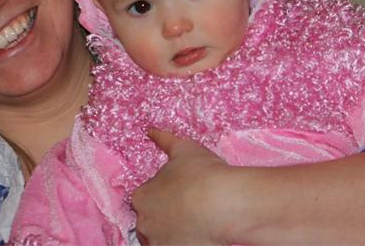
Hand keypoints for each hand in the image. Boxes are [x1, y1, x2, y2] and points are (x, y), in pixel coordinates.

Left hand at [132, 130, 231, 245]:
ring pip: (161, 238)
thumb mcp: (184, 149)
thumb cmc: (202, 173)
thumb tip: (151, 130)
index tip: (181, 192)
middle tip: (190, 208)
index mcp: (142, 196)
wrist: (223, 204)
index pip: (145, 197)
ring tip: (197, 223)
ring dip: (174, 231)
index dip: (164, 193)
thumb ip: (164, 140)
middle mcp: (144, 223)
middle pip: (150, 220)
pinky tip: (200, 235)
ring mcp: (159, 243)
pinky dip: (186, 241)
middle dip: (166, 215)